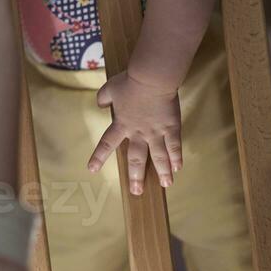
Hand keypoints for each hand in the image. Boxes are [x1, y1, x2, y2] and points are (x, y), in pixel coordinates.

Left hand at [88, 71, 181, 194]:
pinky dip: (176, 157)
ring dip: (162, 172)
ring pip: (159, 157)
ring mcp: (156, 132)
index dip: (99, 157)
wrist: (151, 78)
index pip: (107, 144)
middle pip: (136, 159)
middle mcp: (138, 133)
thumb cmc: (130, 82)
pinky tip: (178, 168)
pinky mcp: (171, 127)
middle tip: (137, 191)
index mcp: (122, 124)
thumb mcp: (109, 88)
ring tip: (165, 185)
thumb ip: (103, 97)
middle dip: (136, 176)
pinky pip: (174, 146)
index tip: (92, 169)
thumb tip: (100, 104)